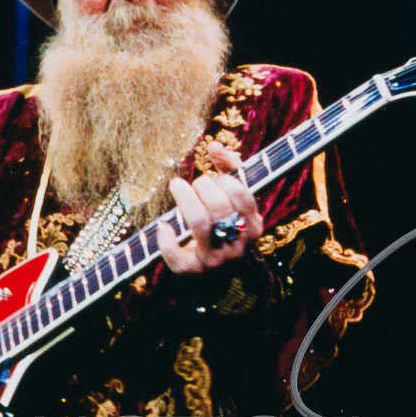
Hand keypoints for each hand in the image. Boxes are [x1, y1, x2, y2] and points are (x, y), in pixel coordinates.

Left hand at [160, 142, 262, 274]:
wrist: (215, 271)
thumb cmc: (223, 224)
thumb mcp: (232, 198)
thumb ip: (229, 168)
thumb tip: (215, 145)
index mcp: (252, 227)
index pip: (241, 196)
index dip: (224, 180)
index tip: (212, 178)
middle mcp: (237, 245)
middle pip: (219, 207)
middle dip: (203, 186)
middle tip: (194, 184)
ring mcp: (216, 260)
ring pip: (200, 224)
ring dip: (185, 199)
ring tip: (178, 186)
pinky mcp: (194, 271)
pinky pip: (179, 258)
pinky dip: (167, 240)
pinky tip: (163, 226)